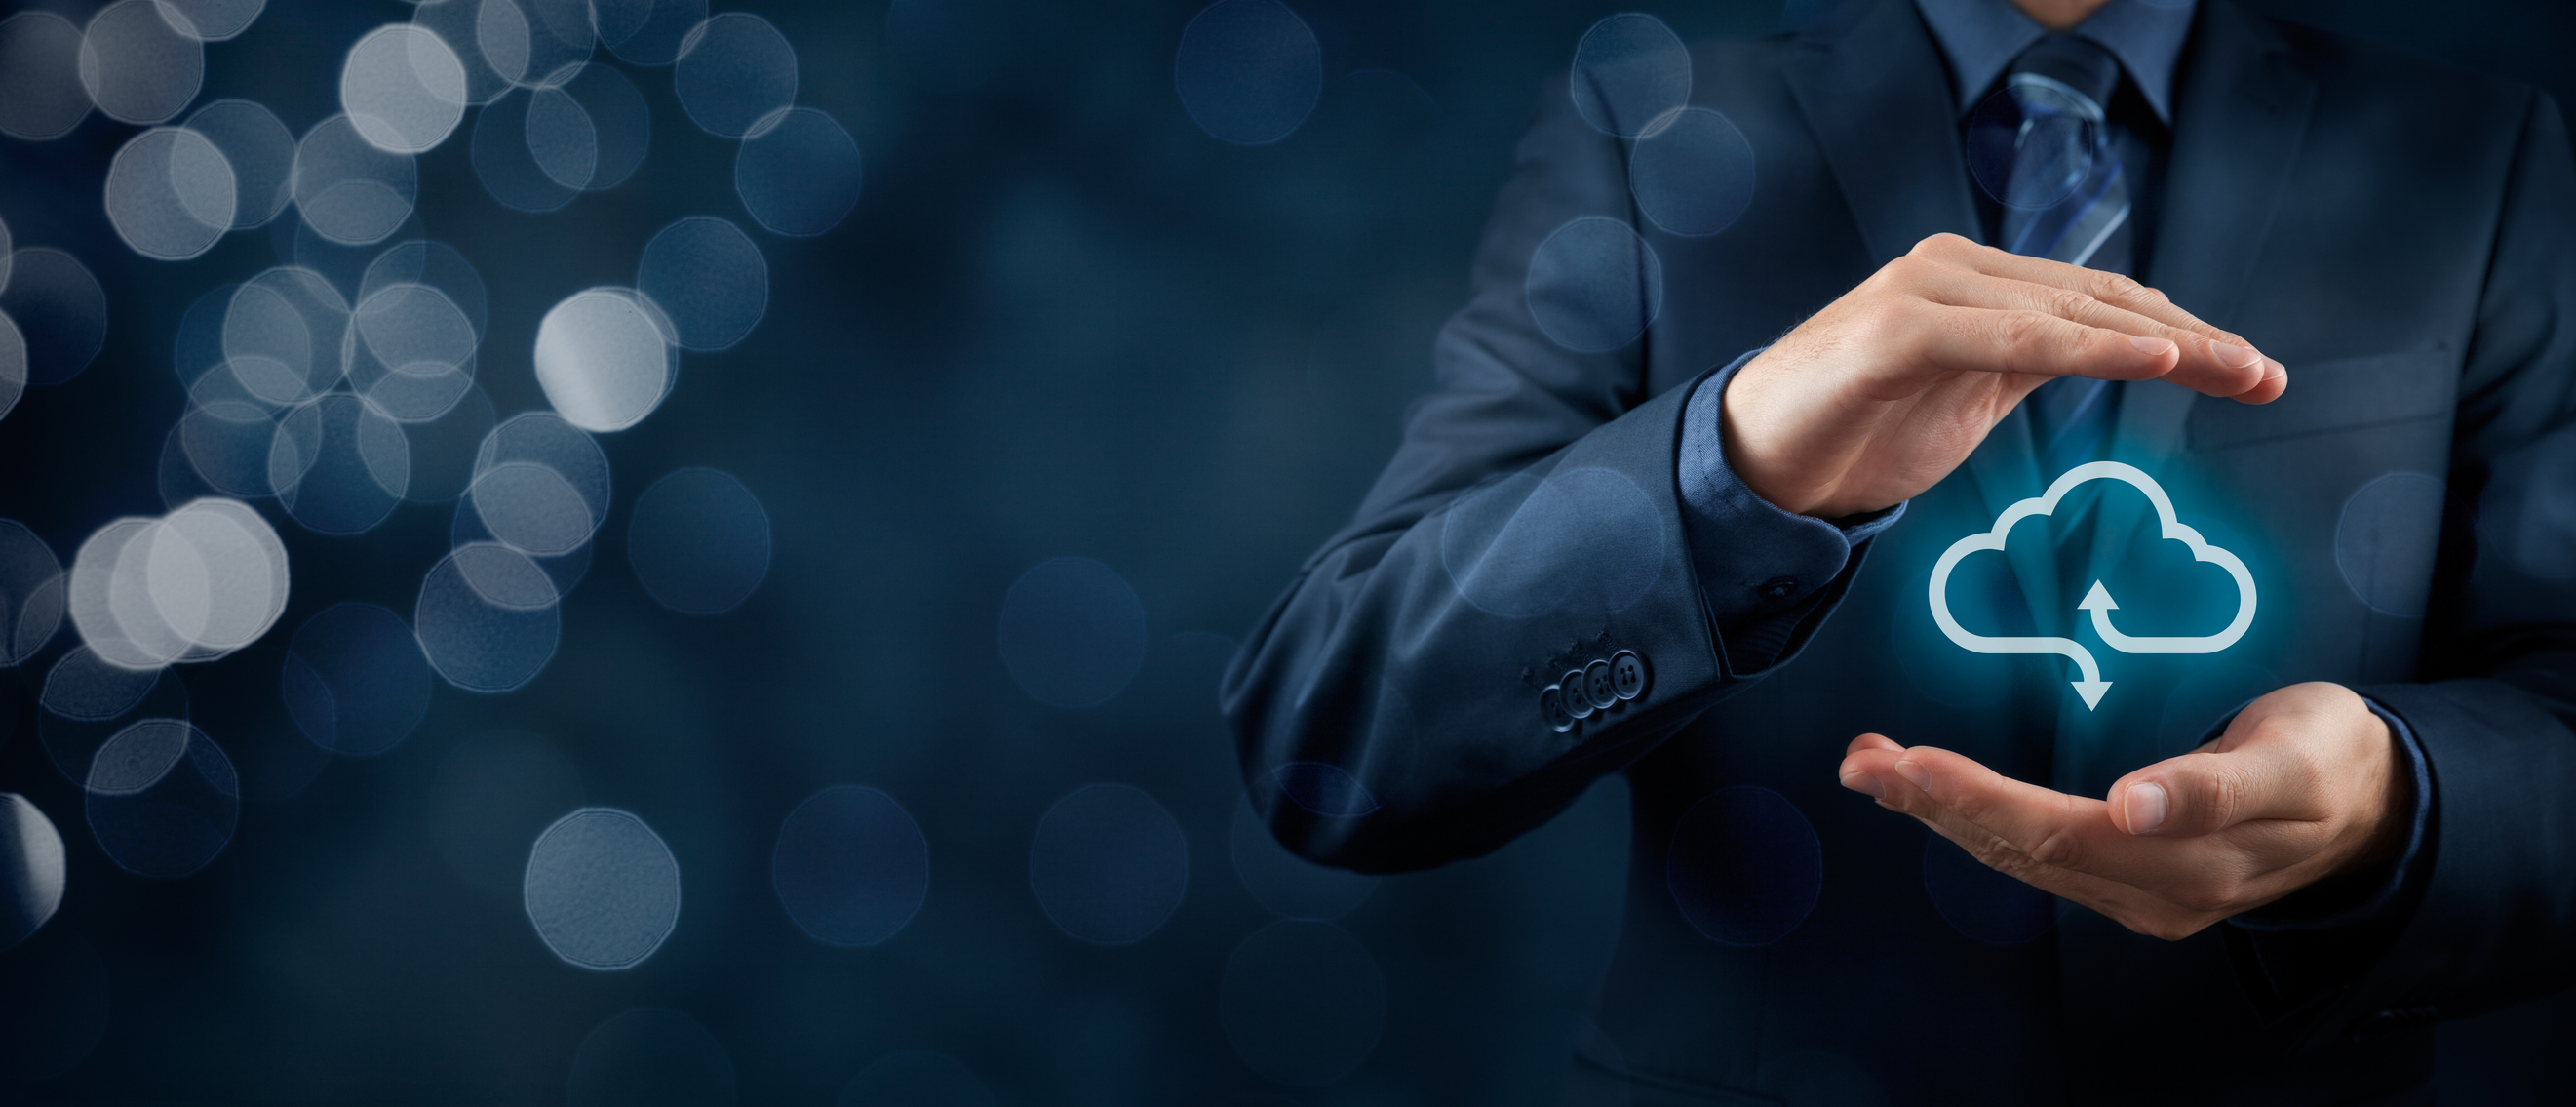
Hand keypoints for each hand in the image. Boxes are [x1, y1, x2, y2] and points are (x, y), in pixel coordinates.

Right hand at [1723, 234, 2287, 518]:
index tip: (2254, 374)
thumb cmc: (1855, 432)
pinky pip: (2012, 335)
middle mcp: (1954, 269)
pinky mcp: (1899, 329)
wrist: (1753, 467)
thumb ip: (2029, 365)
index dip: (2185, 333)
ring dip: (2160, 340)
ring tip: (2231, 369)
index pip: (2100, 299)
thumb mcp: (1967, 398)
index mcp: (1975, 282)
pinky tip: (2149, 358)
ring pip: (2065, 311)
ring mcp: (1925, 291)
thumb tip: (2115, 357)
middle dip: (2194, 339)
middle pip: (2099, 297)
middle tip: (2267, 376)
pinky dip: (2086, 345)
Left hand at [1835, 682, 2409, 940]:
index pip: (2058, 833)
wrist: (2372, 803)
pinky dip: (1974, 821)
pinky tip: (1930, 794)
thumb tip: (2137, 804)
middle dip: (1933, 805)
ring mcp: (2140, 896)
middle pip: (2021, 851)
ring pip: (2018, 857)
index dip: (1978, 800)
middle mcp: (2155, 891)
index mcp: (2192, 860)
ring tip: (1871, 767)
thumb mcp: (2294, 756)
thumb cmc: (2329, 756)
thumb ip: (2218, 784)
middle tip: (1862, 761)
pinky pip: (2037, 857)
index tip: (1912, 765)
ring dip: (1939, 814)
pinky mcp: (2133, 884)